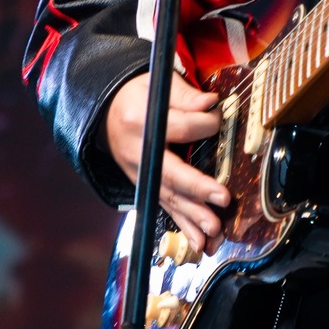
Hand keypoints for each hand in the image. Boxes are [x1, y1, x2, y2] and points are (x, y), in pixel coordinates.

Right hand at [104, 70, 229, 251]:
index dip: (206, 124)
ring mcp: (140, 174)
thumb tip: (211, 104)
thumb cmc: (138, 96)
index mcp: (141, 121)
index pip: (181, 127)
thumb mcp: (157, 85)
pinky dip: (184, 227)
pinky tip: (200, 243)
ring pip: (169, 198)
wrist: (106, 114)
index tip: (218, 119)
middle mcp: (138, 152)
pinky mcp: (145, 187)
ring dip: (193, 217)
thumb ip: (186, 95)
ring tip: (214, 231)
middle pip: (171, 173)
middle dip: (197, 188)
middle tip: (222, 199)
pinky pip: (166, 208)